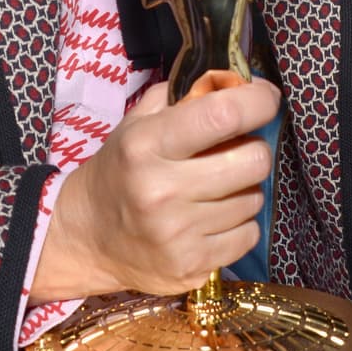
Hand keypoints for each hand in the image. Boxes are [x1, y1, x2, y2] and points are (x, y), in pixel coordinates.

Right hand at [31, 75, 279, 300]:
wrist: (86, 237)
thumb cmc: (120, 170)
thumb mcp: (137, 124)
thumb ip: (184, 97)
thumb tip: (238, 83)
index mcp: (147, 145)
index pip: (223, 115)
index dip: (258, 101)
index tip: (265, 98)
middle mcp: (161, 190)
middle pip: (254, 161)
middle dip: (253, 149)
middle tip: (235, 151)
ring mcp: (178, 234)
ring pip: (254, 200)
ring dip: (243, 189)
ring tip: (215, 189)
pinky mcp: (192, 267)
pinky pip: (248, 236)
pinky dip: (239, 225)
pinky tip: (212, 219)